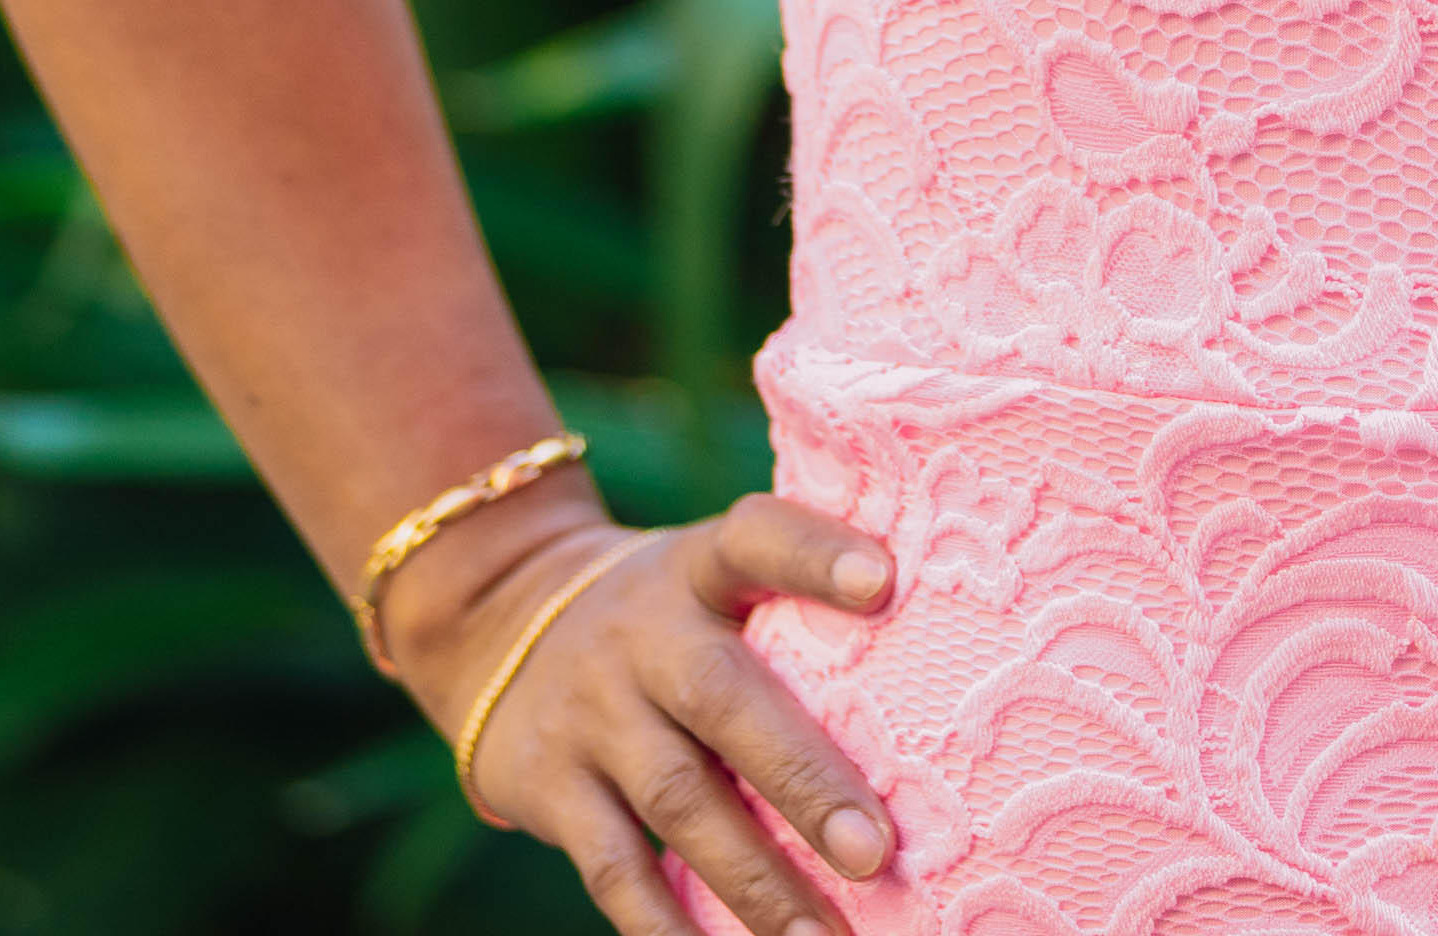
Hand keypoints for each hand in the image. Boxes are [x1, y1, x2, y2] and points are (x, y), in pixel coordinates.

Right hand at [411, 496, 901, 932]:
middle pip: (722, 700)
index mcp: (696, 570)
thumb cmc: (666, 617)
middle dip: (802, 780)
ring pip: (676, 801)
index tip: (885, 581)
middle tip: (877, 851)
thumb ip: (791, 607)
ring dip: (755, 882)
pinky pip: (613, 868)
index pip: (756, 539)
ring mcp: (590, 714)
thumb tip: (939, 674)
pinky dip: (666, 924)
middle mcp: (641, 636)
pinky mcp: (548, 787)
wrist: (498, 621)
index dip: (814, 554)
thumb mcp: (708, 577)